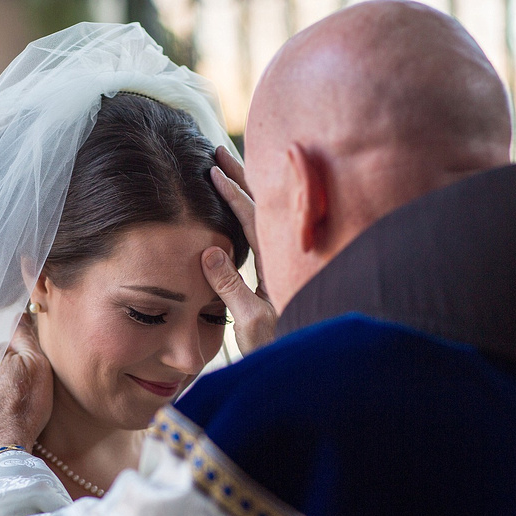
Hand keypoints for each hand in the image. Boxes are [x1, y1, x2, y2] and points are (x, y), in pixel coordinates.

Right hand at [203, 146, 276, 354]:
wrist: (307, 365)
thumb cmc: (280, 346)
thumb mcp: (251, 320)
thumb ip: (229, 286)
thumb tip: (208, 250)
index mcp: (280, 263)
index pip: (254, 217)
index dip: (233, 192)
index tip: (213, 170)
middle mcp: (286, 256)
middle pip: (263, 204)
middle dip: (241, 175)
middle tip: (217, 150)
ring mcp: (285, 262)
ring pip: (266, 213)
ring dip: (246, 187)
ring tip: (227, 165)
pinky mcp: (282, 271)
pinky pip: (265, 229)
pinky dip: (251, 208)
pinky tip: (239, 202)